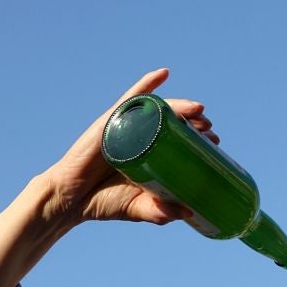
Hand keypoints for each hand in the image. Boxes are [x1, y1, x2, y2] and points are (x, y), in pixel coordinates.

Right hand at [37, 68, 216, 227]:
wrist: (71, 200)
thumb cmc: (103, 202)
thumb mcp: (138, 208)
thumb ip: (160, 212)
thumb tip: (188, 212)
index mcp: (148, 156)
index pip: (178, 141)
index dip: (198, 139)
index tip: (216, 143)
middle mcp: (139, 138)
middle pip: (172, 123)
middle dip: (194, 123)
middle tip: (210, 130)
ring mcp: (125, 128)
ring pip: (157, 110)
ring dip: (180, 106)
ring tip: (199, 111)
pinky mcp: (110, 121)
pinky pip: (130, 99)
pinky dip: (147, 84)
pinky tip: (163, 74)